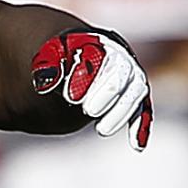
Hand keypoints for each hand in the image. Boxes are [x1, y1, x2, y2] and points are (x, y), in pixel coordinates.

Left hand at [29, 27, 152, 148]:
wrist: (74, 57)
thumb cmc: (60, 58)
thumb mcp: (48, 60)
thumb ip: (46, 66)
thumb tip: (45, 80)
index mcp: (96, 42)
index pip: (97, 56)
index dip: (85, 77)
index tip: (71, 98)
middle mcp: (118, 56)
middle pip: (121, 72)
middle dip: (107, 92)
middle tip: (88, 110)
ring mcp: (129, 76)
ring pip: (135, 91)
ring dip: (121, 112)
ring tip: (101, 130)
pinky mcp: (133, 95)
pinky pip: (142, 108)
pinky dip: (139, 125)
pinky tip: (137, 145)